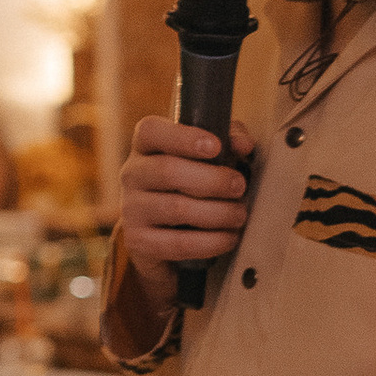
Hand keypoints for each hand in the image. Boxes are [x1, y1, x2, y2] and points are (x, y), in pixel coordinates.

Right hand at [116, 111, 254, 295]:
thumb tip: (243, 144)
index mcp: (146, 145)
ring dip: (217, 213)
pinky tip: (228, 238)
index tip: (215, 146)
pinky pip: (178, 243)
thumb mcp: (209, 157)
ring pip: (176, 208)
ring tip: (239, 215)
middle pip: (168, 171)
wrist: (165, 232)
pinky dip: (210, 242)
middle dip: (212, 180)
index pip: (151, 131)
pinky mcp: (138, 241)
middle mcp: (132, 174)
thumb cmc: (192, 183)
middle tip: (240, 186)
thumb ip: (229, 142)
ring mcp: (131, 208)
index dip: (183, 137)